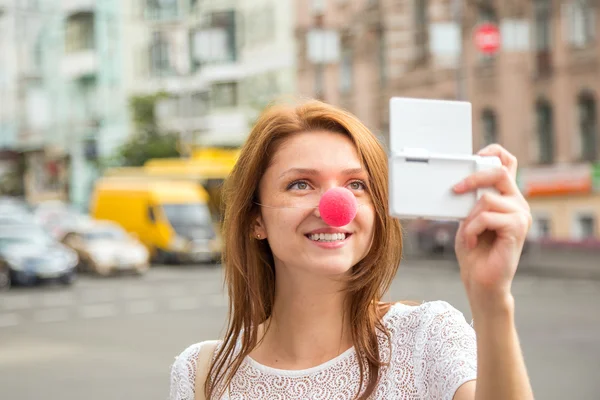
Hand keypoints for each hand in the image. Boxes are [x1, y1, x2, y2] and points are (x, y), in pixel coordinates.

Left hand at [453, 144, 531, 305]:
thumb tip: (459, 181)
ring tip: (467, 235)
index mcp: (507, 198)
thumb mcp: (466, 218)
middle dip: (473, 177)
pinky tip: (470, 242)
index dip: (494, 153)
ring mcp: (520, 215)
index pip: (508, 164)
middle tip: (455, 190)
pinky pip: (486, 216)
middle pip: (499, 172)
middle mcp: (518, 203)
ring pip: (487, 198)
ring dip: (469, 217)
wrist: (480, 282)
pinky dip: (471, 229)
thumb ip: (469, 200)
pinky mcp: (517, 228)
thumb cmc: (473, 251)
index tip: (474, 155)